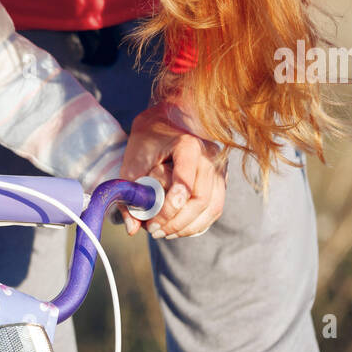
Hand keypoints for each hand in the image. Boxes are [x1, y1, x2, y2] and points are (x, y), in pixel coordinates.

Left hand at [117, 103, 226, 238]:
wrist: (169, 119)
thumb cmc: (149, 140)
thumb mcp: (132, 162)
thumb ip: (130, 193)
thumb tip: (133, 228)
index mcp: (189, 145)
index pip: (186, 181)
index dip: (171, 205)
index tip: (153, 221)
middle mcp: (211, 156)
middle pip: (201, 199)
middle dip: (176, 222)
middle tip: (154, 231)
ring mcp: (220, 169)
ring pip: (212, 208)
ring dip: (187, 227)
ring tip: (163, 232)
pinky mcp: (222, 180)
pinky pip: (214, 209)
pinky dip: (197, 224)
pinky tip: (177, 229)